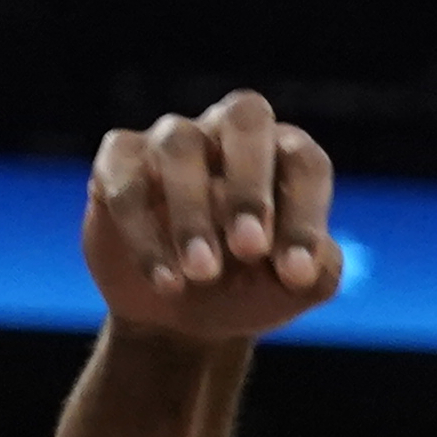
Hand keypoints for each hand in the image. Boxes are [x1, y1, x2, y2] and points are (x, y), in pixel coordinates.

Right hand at [82, 89, 342, 340]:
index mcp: (283, 154)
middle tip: (249, 250)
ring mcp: (171, 140)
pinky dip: (145, 235)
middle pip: (246, 118)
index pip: (304, 161)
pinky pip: (127, 184)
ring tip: (202, 274)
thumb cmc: (250, 288)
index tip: (296, 275)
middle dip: (250, 186)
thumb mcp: (294, 290)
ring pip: (180, 148)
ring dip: (193, 215)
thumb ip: (318, 271)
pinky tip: (166, 281)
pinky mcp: (118, 162)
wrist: (182, 318)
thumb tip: (310, 262)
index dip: (305, 215)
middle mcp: (229, 133)